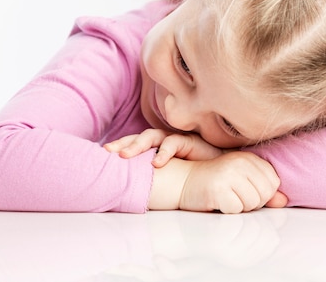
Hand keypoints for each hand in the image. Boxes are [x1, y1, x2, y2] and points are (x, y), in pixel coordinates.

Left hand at [104, 129, 222, 166]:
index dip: (119, 145)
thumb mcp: (169, 175)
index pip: (134, 142)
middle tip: (108, 151)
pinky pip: (174, 142)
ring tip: (126, 156)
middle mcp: (164, 140)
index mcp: (157, 147)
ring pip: (152, 135)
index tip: (103, 153)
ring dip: (138, 145)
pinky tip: (156, 163)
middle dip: (123, 143)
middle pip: (139, 136)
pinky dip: (164, 152)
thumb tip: (125, 190)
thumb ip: (153, 176)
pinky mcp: (190, 141)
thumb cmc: (194, 173)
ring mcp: (176, 139)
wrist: (222, 171)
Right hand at [180, 152, 282, 213]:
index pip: (273, 183)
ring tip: (226, 197)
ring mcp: (229, 174)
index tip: (245, 190)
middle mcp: (240, 162)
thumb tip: (284, 201)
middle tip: (234, 195)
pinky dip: (227, 210)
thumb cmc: (215, 182)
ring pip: (252, 204)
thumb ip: (264, 189)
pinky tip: (217, 201)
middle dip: (252, 202)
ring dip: (239, 206)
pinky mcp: (218, 188)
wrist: (183, 180)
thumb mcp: (241, 181)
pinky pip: (236, 209)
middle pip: (264, 195)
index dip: (263, 193)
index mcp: (249, 158)